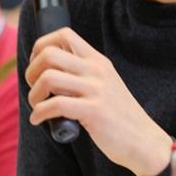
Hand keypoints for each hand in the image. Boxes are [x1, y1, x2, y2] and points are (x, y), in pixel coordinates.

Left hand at [25, 27, 171, 175]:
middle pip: (49, 54)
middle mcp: (97, 70)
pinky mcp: (94, 111)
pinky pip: (55, 105)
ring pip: (48, 78)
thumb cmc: (118, 117)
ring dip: (33, 95)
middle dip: (31, 72)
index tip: (37, 66)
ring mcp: (96, 90)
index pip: (64, 35)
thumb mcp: (105, 85)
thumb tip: (47, 74)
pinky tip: (39, 120)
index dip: (41, 47)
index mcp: (98, 61)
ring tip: (37, 106)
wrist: (144, 140)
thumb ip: (83, 75)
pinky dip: (39, 113)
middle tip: (34, 89)